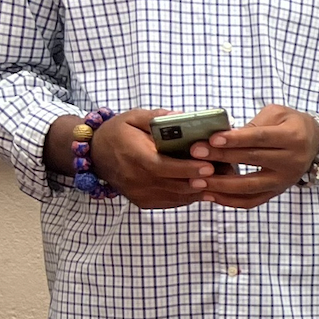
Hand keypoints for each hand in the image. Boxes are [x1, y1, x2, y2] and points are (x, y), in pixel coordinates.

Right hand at [88, 109, 213, 209]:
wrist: (95, 155)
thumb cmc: (118, 133)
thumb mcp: (133, 117)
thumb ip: (156, 117)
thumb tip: (181, 117)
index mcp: (133, 156)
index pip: (162, 167)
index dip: (186, 169)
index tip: (208, 166)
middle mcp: (135, 179)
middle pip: (174, 184)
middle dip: (201, 180)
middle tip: (224, 173)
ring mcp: (139, 193)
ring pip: (176, 196)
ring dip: (199, 189)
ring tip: (220, 179)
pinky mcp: (143, 201)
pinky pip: (171, 202)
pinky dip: (189, 195)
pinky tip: (204, 186)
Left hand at [202, 105, 318, 209]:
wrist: (313, 142)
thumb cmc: (290, 124)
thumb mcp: (276, 114)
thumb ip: (252, 125)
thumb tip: (221, 137)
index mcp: (292, 137)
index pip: (259, 139)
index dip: (235, 139)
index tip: (211, 139)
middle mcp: (292, 161)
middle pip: (252, 160)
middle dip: (221, 157)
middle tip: (195, 153)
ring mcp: (284, 180)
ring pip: (249, 186)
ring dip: (221, 184)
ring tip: (196, 181)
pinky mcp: (277, 192)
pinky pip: (252, 201)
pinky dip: (230, 201)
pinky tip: (210, 195)